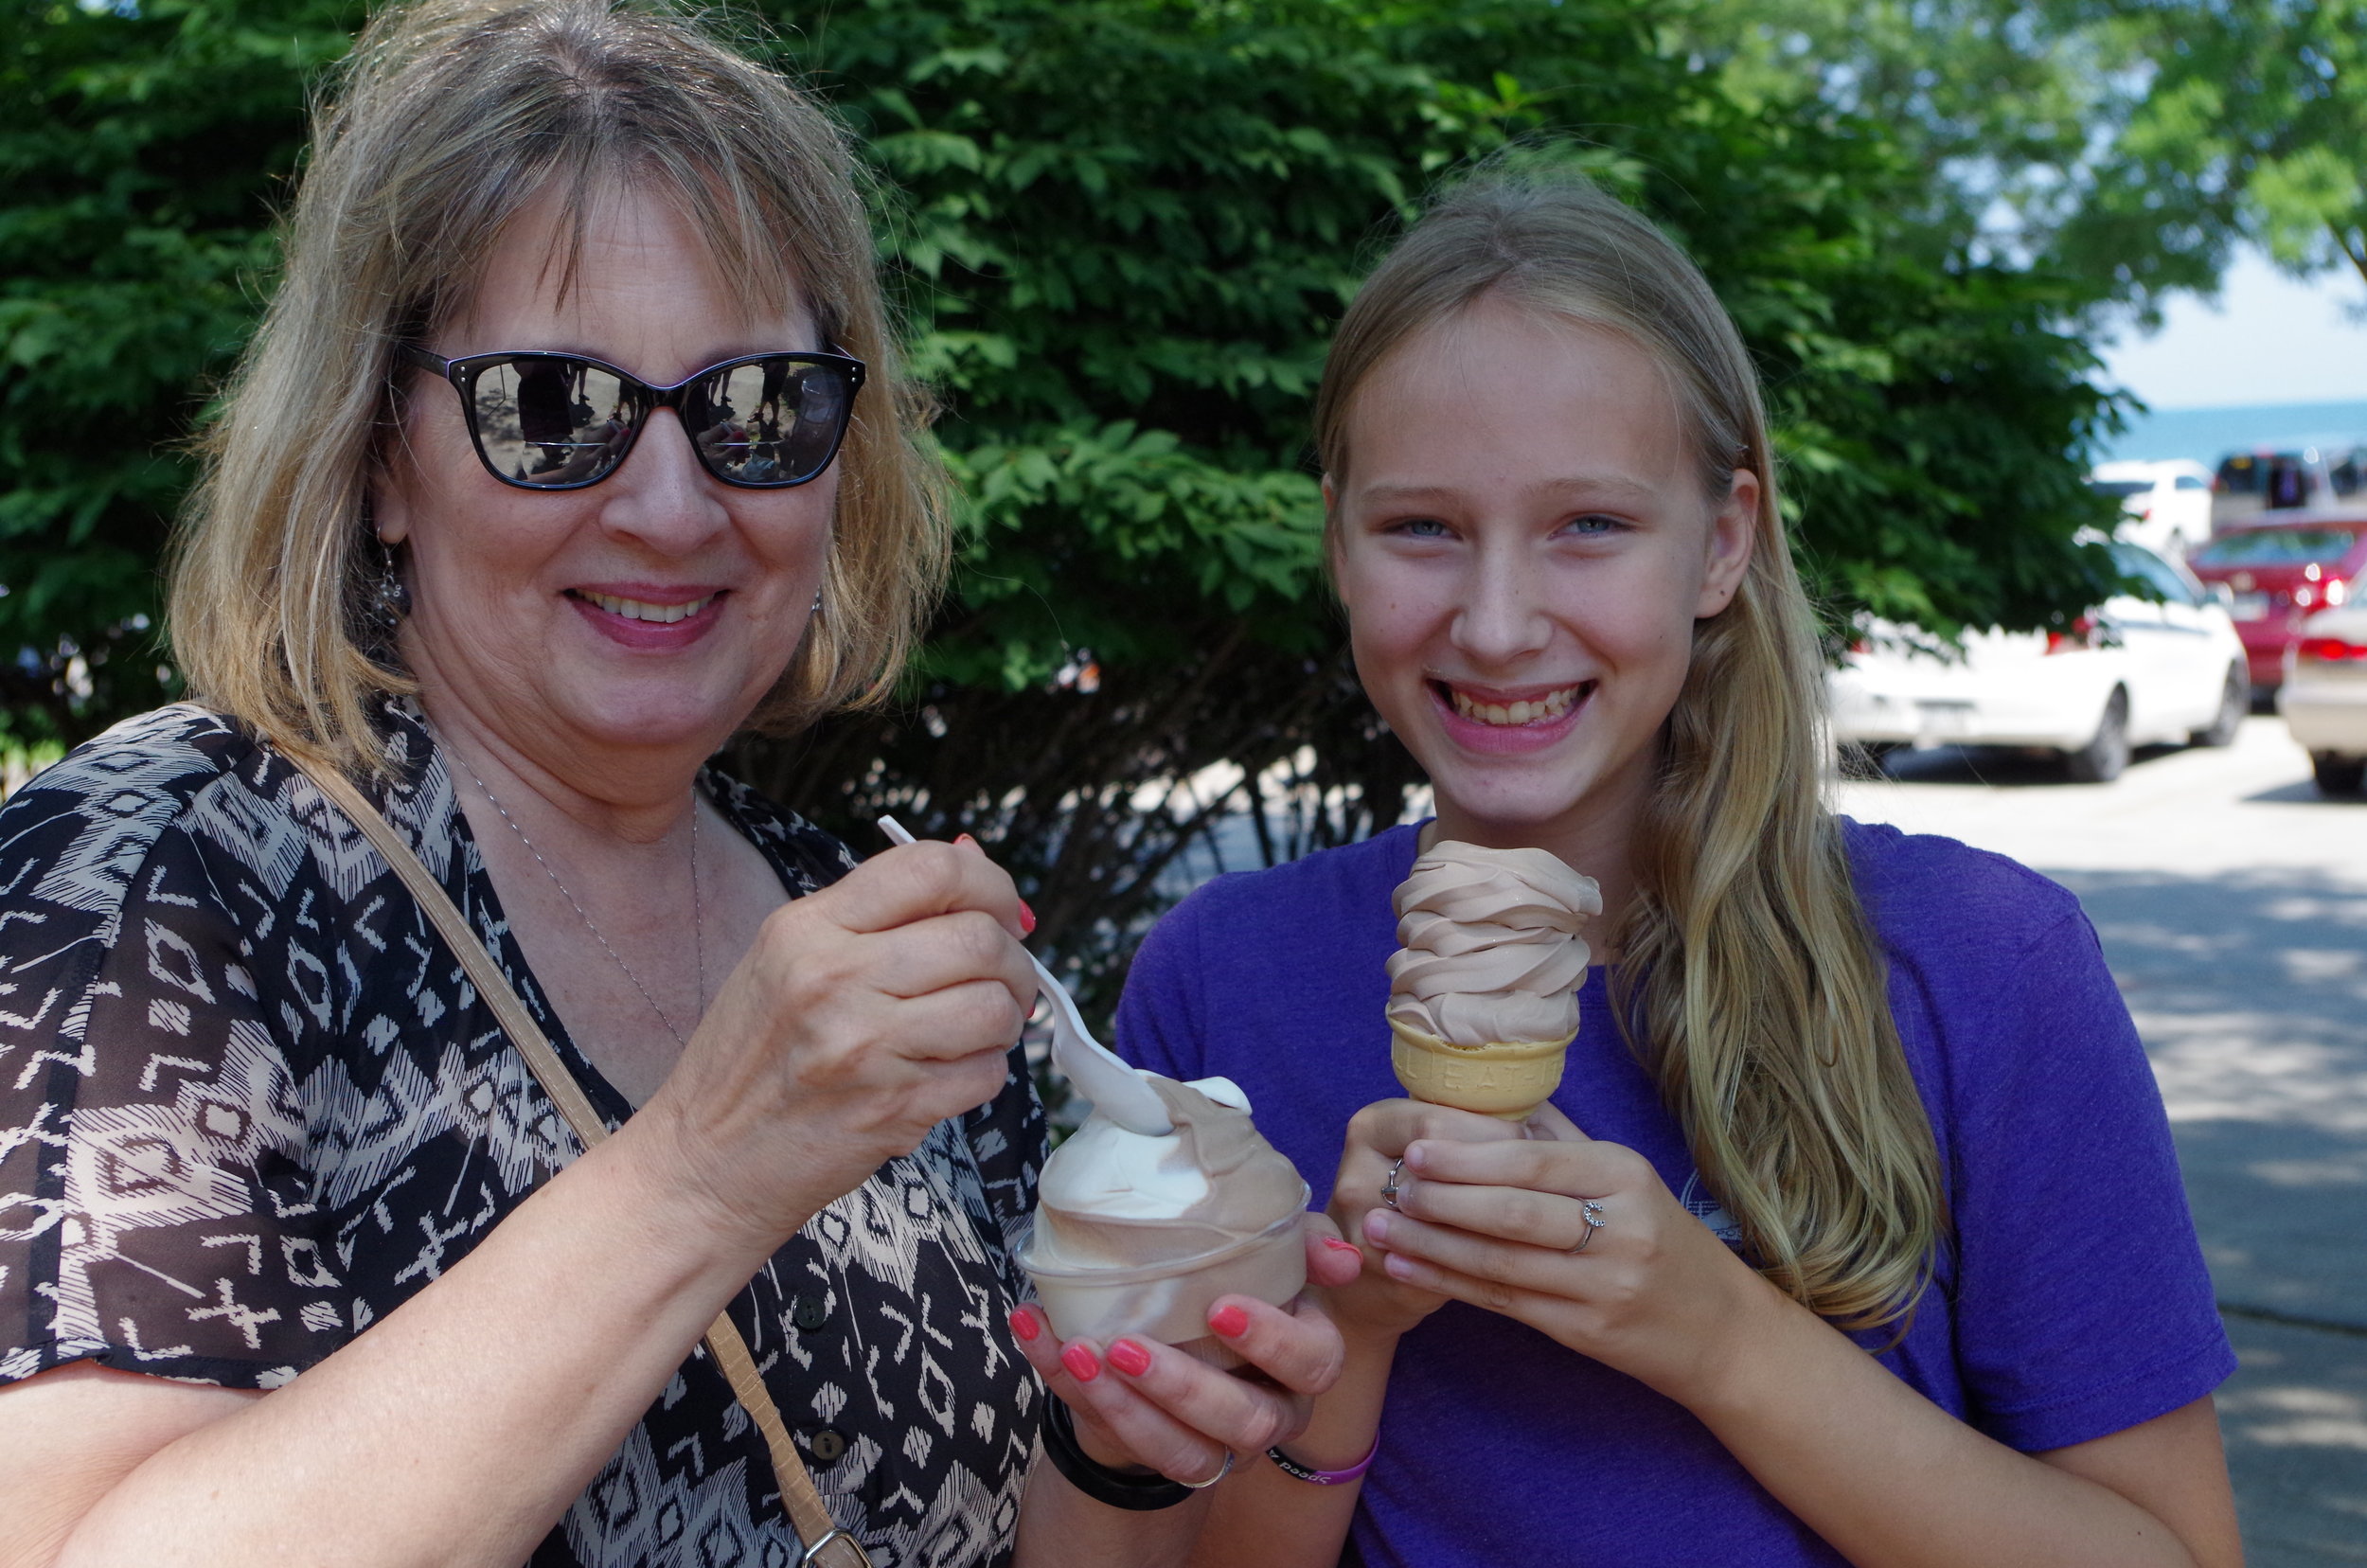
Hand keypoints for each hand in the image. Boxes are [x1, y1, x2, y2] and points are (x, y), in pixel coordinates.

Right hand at [634, 839, 1035, 1250]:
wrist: (705, 1163)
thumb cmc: (751, 1062)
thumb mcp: (788, 961)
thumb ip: (877, 916)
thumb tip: (976, 865)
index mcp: (807, 927)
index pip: (930, 867)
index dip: (990, 884)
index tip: (999, 912)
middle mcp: (833, 977)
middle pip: (980, 937)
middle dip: (1013, 960)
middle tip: (1001, 981)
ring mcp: (863, 1046)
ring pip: (995, 1007)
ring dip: (1005, 1020)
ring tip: (974, 1031)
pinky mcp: (893, 1109)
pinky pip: (987, 1073)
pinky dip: (984, 1073)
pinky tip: (948, 1075)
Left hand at [1010, 1220, 1361, 1486]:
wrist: (1189, 1331)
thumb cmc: (1238, 1280)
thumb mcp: (1272, 1252)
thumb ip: (1302, 1243)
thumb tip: (1339, 1257)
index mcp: (1305, 1359)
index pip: (1313, 1362)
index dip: (1273, 1341)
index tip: (1219, 1307)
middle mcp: (1271, 1411)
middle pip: (1247, 1421)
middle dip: (1184, 1387)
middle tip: (1125, 1346)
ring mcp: (1220, 1446)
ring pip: (1185, 1454)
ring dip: (1125, 1409)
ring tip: (1077, 1355)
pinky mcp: (1165, 1455)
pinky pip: (1119, 1441)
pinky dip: (1071, 1391)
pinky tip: (1040, 1337)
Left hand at [1358, 1104, 1777, 1404]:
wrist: (1722, 1330)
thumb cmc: (1663, 1240)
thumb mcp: (1629, 1181)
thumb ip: (1563, 1142)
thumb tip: (1492, 1101)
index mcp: (1626, 1176)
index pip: (1534, 1162)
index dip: (1469, 1156)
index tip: (1415, 1147)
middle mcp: (1620, 1230)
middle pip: (1512, 1212)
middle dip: (1440, 1198)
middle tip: (1387, 1186)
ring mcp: (1604, 1287)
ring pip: (1500, 1262)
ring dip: (1430, 1245)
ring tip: (1379, 1228)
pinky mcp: (1587, 1332)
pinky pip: (1503, 1302)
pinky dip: (1449, 1283)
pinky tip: (1407, 1269)